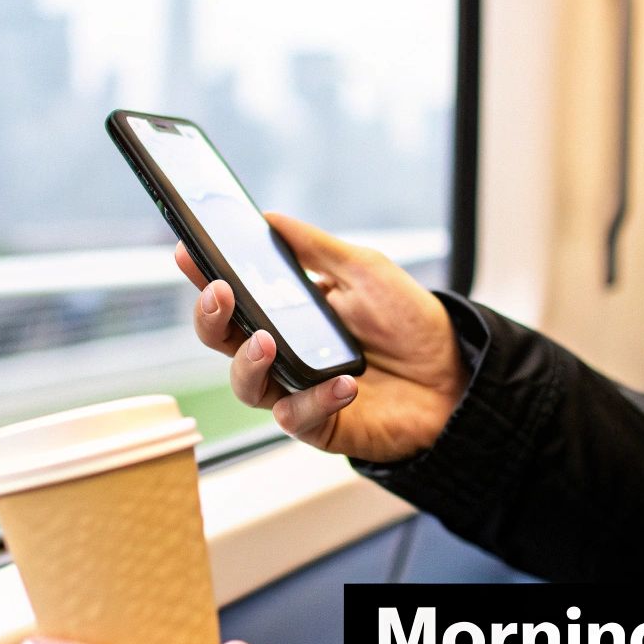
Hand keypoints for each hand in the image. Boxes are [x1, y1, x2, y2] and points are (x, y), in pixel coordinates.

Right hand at [178, 213, 470, 462]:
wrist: (456, 375)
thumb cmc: (408, 323)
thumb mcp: (364, 270)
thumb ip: (315, 247)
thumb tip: (267, 218)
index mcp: (284, 313)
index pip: (232, 296)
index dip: (203, 275)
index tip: (187, 252)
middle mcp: (281, 353)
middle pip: (223, 342)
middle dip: (210, 318)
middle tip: (218, 294)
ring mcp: (296, 390)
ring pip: (246, 385)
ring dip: (249, 363)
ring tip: (266, 342)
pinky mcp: (319, 425)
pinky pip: (297, 417)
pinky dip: (315, 399)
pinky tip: (343, 383)